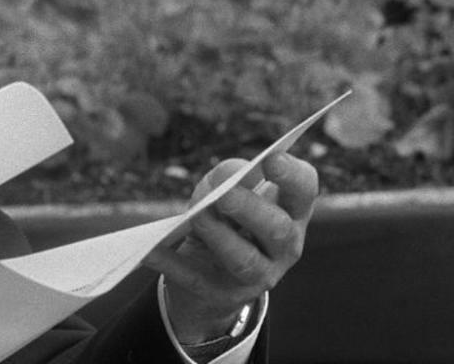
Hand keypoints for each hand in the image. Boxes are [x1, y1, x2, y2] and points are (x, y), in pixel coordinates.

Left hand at [144, 152, 316, 342]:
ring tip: (196, 216)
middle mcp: (283, 247)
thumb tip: (225, 178)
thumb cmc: (223, 218)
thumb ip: (229, 179)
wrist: (209, 276)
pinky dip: (171, 262)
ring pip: (244, 261)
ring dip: (219, 237)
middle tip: (225, 195)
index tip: (271, 158)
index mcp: (290, 212)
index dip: (292, 175)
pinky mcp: (221, 294)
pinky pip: (194, 278)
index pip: (303, 191)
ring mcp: (257, 275)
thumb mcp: (226, 192)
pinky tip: (149, 250)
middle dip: (251, 210)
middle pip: (277, 229)